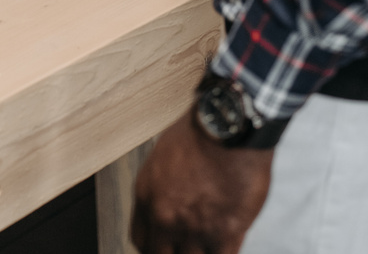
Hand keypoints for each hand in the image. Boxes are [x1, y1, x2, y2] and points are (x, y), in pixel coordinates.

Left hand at [130, 110, 272, 252]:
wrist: (227, 126)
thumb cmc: (199, 132)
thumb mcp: (164, 156)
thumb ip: (163, 187)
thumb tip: (172, 202)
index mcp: (146, 195)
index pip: (140, 241)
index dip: (154, 246)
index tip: (162, 246)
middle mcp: (165, 217)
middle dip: (172, 253)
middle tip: (184, 246)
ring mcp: (194, 229)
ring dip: (199, 252)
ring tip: (207, 242)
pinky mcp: (224, 234)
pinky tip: (223, 245)